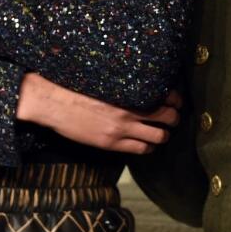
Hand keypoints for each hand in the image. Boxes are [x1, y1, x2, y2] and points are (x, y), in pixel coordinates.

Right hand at [16, 74, 180, 153]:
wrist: (54, 103)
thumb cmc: (77, 87)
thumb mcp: (105, 82)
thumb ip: (125, 87)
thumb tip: (142, 87)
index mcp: (128, 91)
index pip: (164, 95)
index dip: (175, 99)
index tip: (176, 100)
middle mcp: (129, 110)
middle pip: (167, 117)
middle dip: (174, 119)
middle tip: (174, 118)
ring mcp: (122, 129)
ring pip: (158, 137)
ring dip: (163, 135)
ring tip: (162, 133)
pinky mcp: (112, 143)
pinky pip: (141, 149)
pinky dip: (149, 147)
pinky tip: (147, 144)